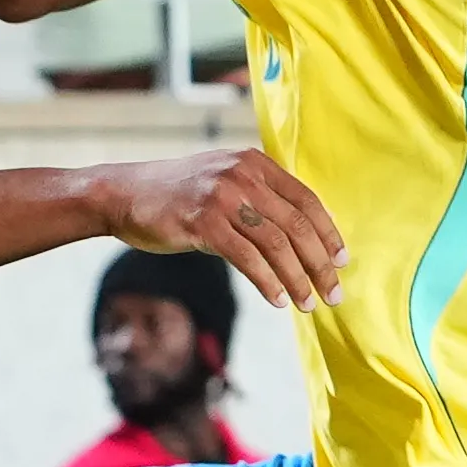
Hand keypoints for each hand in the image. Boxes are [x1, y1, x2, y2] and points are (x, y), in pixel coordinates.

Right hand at [102, 142, 348, 311]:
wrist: (125, 194)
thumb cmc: (178, 195)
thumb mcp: (224, 182)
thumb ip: (260, 196)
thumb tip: (303, 233)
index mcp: (255, 163)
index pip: (306, 200)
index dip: (329, 234)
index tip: (342, 262)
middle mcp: (243, 175)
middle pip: (297, 225)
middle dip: (319, 264)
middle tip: (333, 293)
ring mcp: (223, 198)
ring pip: (276, 244)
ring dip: (297, 279)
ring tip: (308, 303)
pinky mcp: (203, 223)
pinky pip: (247, 258)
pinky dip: (267, 282)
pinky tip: (277, 300)